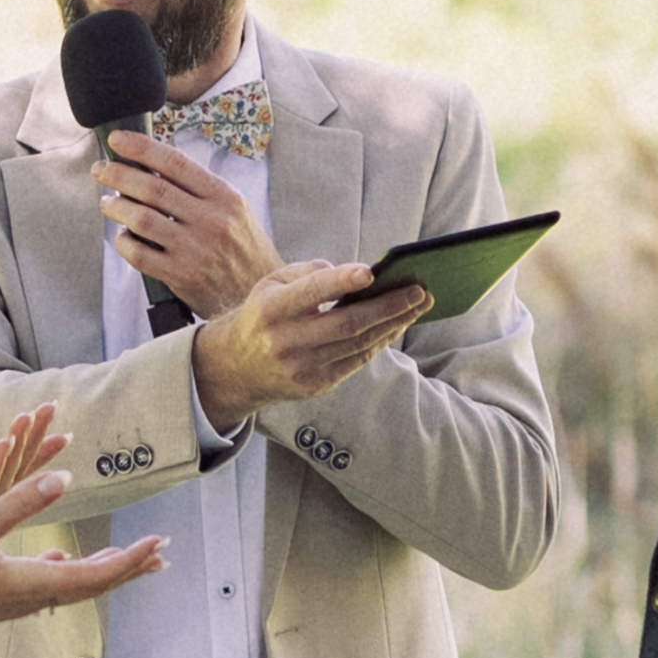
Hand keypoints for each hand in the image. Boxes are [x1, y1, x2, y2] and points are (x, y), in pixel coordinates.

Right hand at [0, 468, 168, 624]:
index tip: (158, 543)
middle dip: (127, 568)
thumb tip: (64, 480)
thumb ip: (20, 502)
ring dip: (102, 571)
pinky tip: (64, 561)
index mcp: (27, 583)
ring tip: (130, 560)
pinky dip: (67, 573)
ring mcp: (10, 604)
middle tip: (162, 555)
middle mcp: (25, 599)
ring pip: (69, 587)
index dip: (130, 559)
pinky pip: (45, 587)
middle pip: (89, 586)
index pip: (94, 575)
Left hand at [93, 129, 282, 315]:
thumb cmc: (244, 249)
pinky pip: (139, 255)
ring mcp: (195, 249)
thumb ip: (200, 190)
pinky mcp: (182, 276)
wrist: (262, 294)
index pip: (175, 163)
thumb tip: (152, 166)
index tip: (117, 140)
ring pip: (141, 220)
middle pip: (152, 189)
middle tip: (100, 169)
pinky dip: (124, 242)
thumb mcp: (235, 210)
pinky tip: (122, 236)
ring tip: (107, 202)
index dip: (141, 148)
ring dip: (116, 207)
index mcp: (224, 197)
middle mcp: (211, 220)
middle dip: (118, 174)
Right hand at [191, 260, 431, 428]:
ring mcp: (302, 368)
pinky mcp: (316, 385)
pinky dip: (380, 341)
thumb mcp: (272, 283)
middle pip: (347, 324)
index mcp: (272, 309)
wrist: (237, 367)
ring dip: (393, 324)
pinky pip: (356, 361)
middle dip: (388, 307)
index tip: (371, 272)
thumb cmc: (263, 314)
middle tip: (420, 290)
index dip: (341, 282)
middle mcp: (286, 341)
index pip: (311, 293)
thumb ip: (309, 273)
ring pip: (358, 344)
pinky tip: (398, 325)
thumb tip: (354, 275)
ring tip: (419, 304)